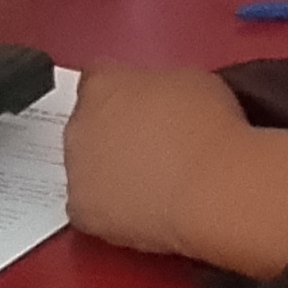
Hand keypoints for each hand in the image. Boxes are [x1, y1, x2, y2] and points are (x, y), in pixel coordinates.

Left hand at [63, 65, 250, 258]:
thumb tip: (159, 99)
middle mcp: (80, 123)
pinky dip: (110, 209)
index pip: (96, 77)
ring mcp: (76, 169)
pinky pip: (89, 206)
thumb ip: (158, 86)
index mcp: (104, 84)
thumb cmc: (210, 131)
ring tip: (150, 181)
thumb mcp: (191, 81)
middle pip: (86, 123)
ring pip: (85, 166)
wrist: (211, 187)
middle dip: (110, 131)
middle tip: (148, 144)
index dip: (120, 91)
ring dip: (108, 170)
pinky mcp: (81, 210)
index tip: (138, 103)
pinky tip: (141, 207)